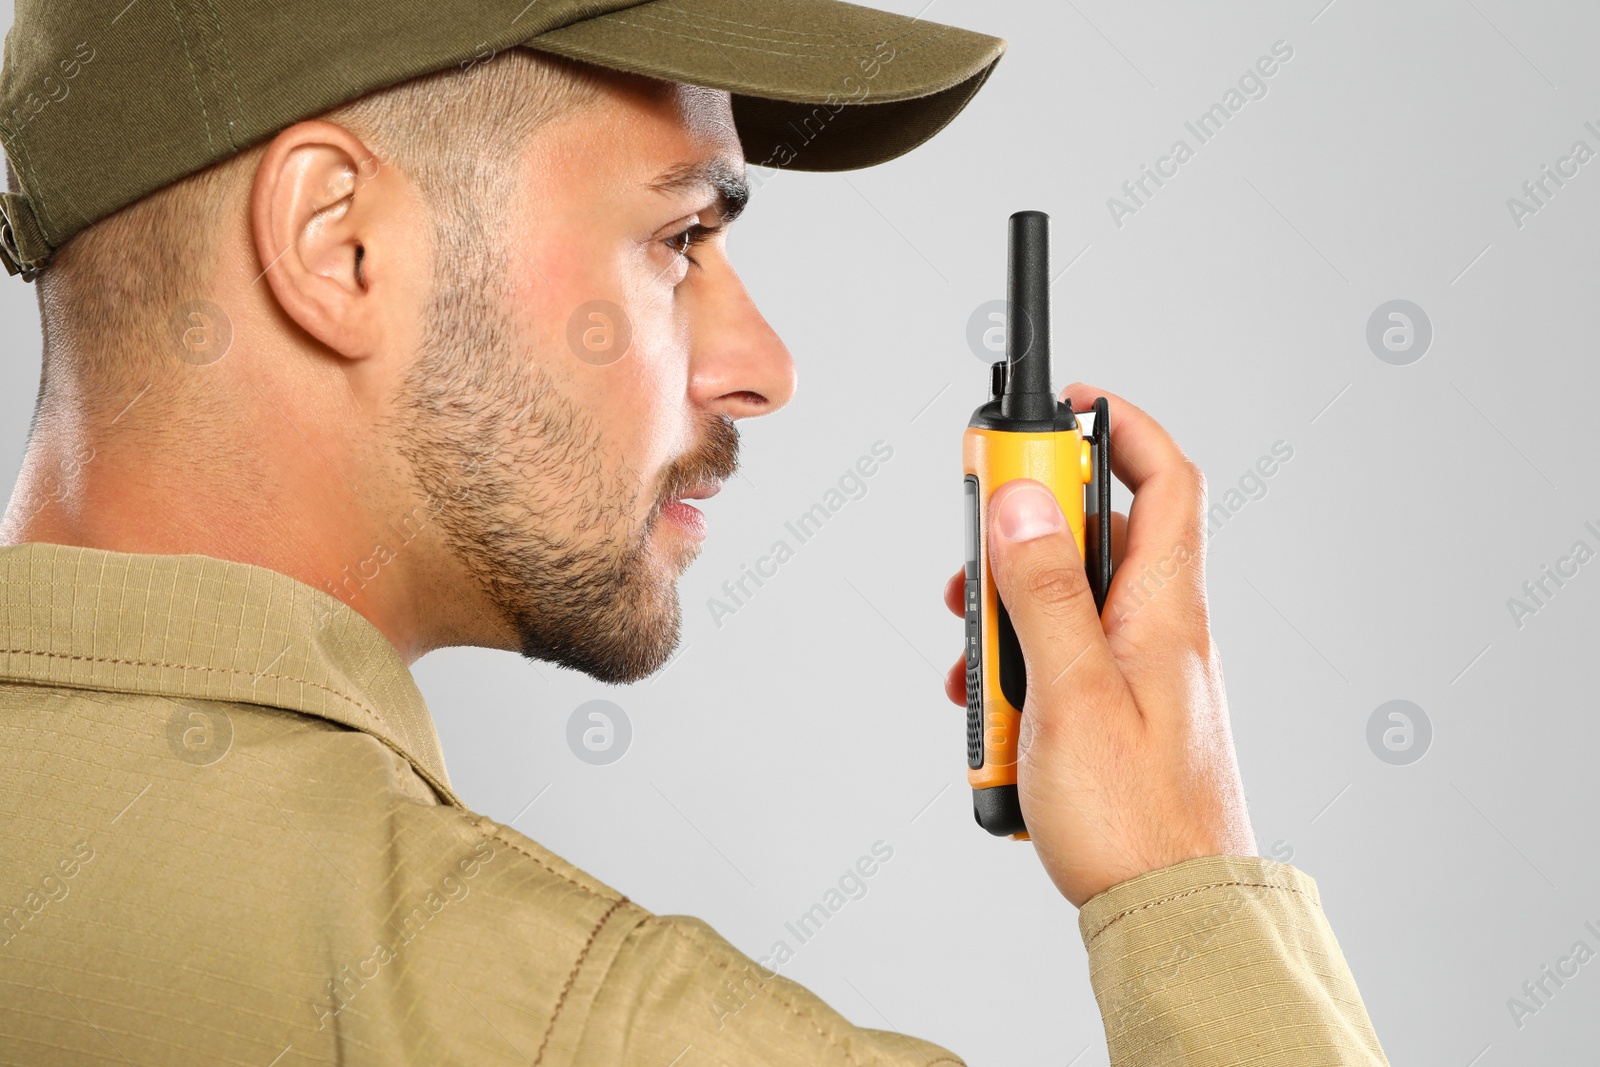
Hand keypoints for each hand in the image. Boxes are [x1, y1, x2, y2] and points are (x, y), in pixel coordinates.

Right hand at [943, 383, 1255, 906]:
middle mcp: (1159, 629)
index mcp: (1165, 607)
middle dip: (1021, 540)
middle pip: (1093, 538)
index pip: (1162, 478)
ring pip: (1064, 604)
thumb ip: (1044, 592)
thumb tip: (1022, 502)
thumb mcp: (1073, 692)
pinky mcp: (1115, 715)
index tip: (1058, 409)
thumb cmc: (1137, 818)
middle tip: (974, 564)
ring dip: (1007, 620)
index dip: (1117, 429)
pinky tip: (994, 714)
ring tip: (974, 663)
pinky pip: (1060, 663)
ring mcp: (1138, 673)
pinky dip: (1018, 673)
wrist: (1174, 915)